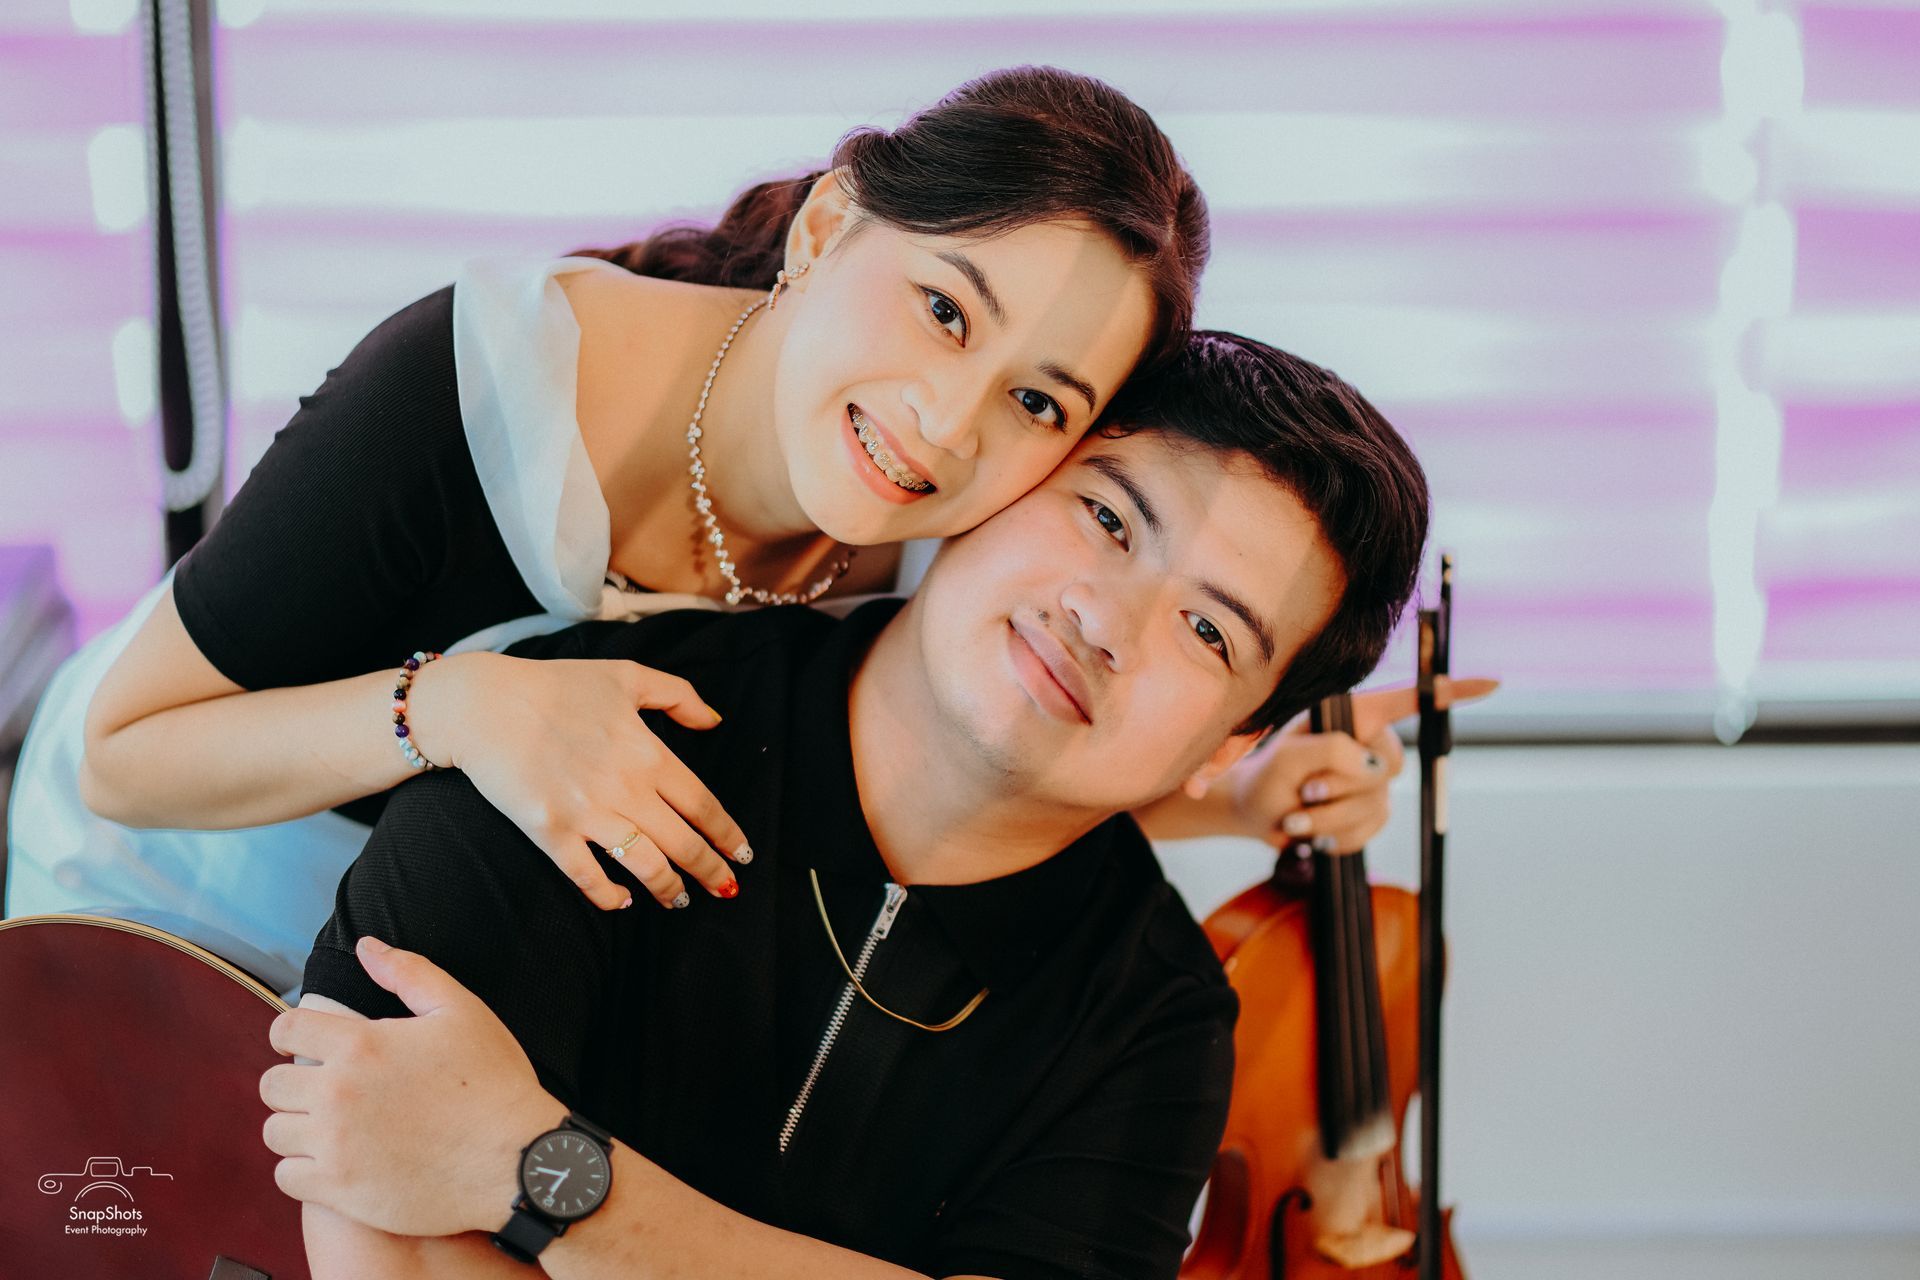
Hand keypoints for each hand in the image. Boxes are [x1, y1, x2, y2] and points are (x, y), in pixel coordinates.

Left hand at [261, 936, 567, 1236]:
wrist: (516, 1161)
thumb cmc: (494, 1082)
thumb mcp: (461, 1012)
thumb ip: (409, 973)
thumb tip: (365, 946)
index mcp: (362, 1045)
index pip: (286, 1028)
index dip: (292, 1032)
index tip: (309, 1043)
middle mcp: (338, 1093)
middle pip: (272, 1084)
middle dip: (295, 1081)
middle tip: (326, 1089)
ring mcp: (335, 1145)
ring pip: (274, 1132)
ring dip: (297, 1126)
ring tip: (330, 1127)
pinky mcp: (339, 1190)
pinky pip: (286, 1177)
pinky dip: (303, 1169)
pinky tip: (335, 1161)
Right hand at [409, 651, 750, 910]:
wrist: (484, 704)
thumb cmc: (557, 685)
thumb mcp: (627, 674)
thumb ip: (678, 695)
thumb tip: (715, 721)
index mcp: (648, 753)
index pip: (702, 805)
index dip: (726, 834)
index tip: (742, 854)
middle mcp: (625, 788)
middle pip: (682, 842)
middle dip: (709, 871)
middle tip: (725, 890)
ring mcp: (587, 814)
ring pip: (644, 865)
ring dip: (667, 888)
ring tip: (678, 900)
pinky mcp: (549, 831)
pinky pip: (586, 875)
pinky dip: (607, 895)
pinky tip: (621, 902)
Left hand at [1220, 676, 1498, 853]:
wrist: (1256, 814)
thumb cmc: (1266, 776)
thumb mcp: (1286, 757)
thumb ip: (1329, 751)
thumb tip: (1374, 768)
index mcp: (1352, 717)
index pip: (1408, 701)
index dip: (1450, 693)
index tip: (1494, 684)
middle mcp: (1369, 744)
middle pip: (1390, 766)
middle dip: (1342, 785)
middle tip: (1305, 791)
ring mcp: (1374, 782)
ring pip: (1377, 804)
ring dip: (1330, 817)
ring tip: (1297, 814)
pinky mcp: (1372, 814)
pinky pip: (1371, 830)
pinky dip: (1337, 837)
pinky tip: (1313, 833)